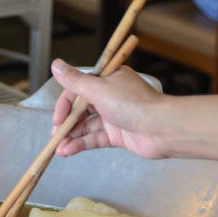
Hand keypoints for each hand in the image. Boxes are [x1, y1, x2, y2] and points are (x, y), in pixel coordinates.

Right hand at [51, 59, 168, 158]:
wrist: (161, 128)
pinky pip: (94, 139)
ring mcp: (114, 117)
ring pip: (86, 126)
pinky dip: (81, 144)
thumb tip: (56, 65)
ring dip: (72, 137)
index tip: (58, 118)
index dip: (65, 104)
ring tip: (59, 148)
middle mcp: (110, 97)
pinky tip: (68, 150)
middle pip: (81, 110)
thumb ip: (75, 81)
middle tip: (56, 135)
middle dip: (66, 124)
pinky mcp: (117, 135)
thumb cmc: (135, 104)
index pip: (78, 89)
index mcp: (107, 80)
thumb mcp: (98, 89)